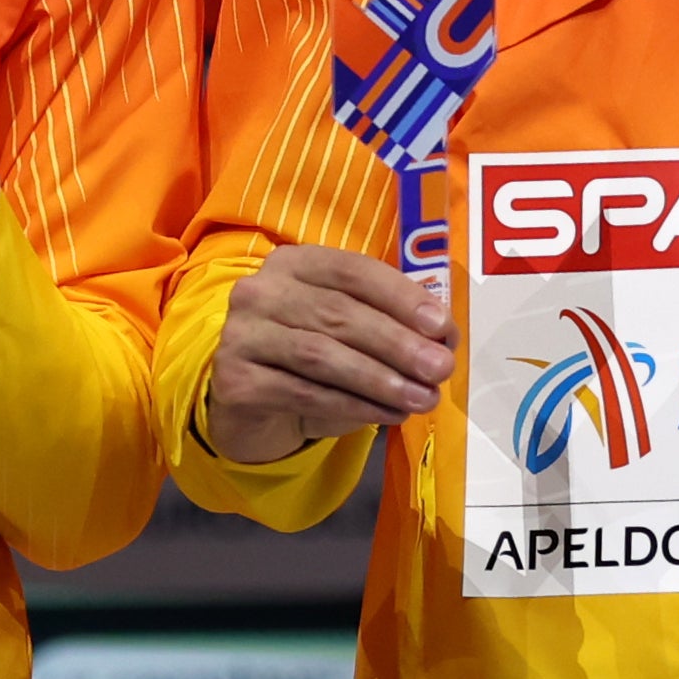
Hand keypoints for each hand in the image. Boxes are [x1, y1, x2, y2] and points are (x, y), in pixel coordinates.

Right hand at [201, 245, 454, 466]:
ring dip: (380, 379)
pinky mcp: (235, 380)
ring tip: (422, 398)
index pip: (354, 271)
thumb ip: (392, 325)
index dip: (402, 297)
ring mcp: (241, 334)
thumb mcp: (353, 333)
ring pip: (323, 356)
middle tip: (440, 369)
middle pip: (340, 314)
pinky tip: (387, 415)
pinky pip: (305, 393)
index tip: (442, 326)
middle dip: (398, 343)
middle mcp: (261, 291)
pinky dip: (354, 406)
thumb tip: (444, 338)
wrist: (253, 408)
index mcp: (295, 263)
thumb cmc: (312, 361)